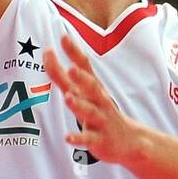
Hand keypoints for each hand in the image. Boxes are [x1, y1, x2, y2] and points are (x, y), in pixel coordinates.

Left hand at [45, 33, 142, 165]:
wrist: (130, 141)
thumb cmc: (102, 112)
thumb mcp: (87, 93)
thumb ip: (65, 75)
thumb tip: (47, 51)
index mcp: (93, 89)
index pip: (84, 66)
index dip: (74, 52)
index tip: (63, 37)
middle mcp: (99, 101)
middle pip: (91, 87)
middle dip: (81, 78)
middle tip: (71, 68)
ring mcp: (100, 120)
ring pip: (90, 112)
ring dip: (79, 105)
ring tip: (68, 98)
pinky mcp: (100, 140)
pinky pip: (88, 138)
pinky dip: (78, 138)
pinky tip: (67, 137)